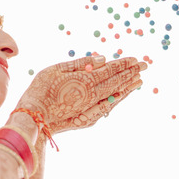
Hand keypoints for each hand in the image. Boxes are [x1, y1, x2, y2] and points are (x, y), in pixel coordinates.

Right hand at [16, 55, 145, 134]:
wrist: (33, 119)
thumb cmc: (40, 90)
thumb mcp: (56, 70)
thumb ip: (79, 64)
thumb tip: (102, 59)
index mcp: (85, 80)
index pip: (110, 70)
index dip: (124, 64)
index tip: (136, 59)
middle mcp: (92, 95)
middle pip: (116, 82)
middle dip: (131, 73)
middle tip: (144, 65)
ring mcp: (92, 108)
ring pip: (115, 95)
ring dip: (128, 87)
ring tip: (139, 80)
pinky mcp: (88, 118)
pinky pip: (108, 106)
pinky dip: (118, 99)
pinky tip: (123, 95)